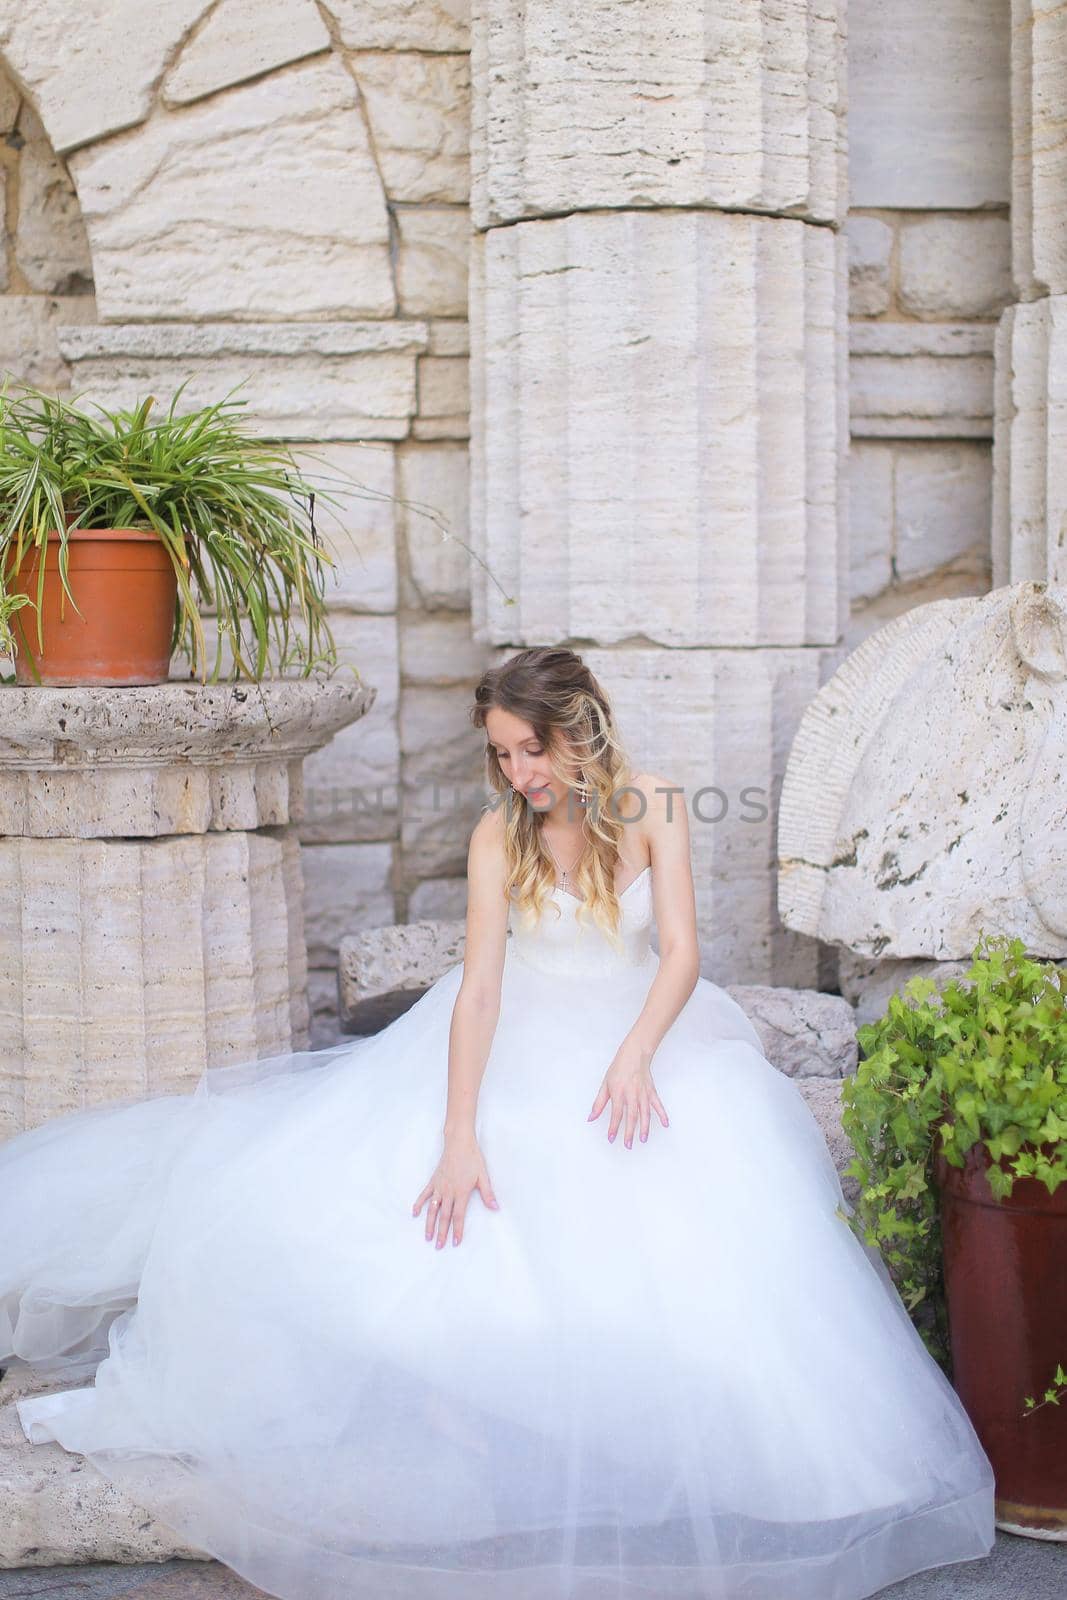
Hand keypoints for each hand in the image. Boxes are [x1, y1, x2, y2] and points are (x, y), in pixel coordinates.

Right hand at [412, 1132, 498, 1248]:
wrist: (459, 1143)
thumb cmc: (473, 1158)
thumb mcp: (483, 1176)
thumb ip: (488, 1193)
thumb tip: (496, 1208)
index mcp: (461, 1192)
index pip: (458, 1216)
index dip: (457, 1230)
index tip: (455, 1242)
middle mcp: (448, 1192)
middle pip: (444, 1216)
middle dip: (441, 1232)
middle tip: (439, 1247)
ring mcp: (439, 1187)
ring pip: (432, 1209)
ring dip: (429, 1224)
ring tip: (427, 1237)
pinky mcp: (433, 1181)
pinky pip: (424, 1194)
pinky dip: (419, 1204)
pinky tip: (414, 1213)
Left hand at [587, 1039, 668, 1147]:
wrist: (634, 1054)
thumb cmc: (618, 1069)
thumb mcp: (605, 1084)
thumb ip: (598, 1103)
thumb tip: (591, 1117)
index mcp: (619, 1092)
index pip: (616, 1113)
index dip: (613, 1127)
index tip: (611, 1138)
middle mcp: (632, 1093)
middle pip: (631, 1116)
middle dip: (630, 1132)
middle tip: (628, 1145)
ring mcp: (643, 1093)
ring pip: (645, 1113)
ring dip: (645, 1127)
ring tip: (643, 1139)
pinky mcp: (651, 1091)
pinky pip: (657, 1104)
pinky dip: (662, 1114)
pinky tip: (665, 1124)